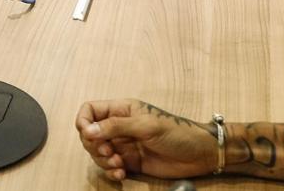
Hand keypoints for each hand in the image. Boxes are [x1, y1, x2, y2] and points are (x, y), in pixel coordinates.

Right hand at [75, 99, 216, 181]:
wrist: (200, 154)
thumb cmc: (176, 133)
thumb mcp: (146, 126)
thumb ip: (116, 127)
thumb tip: (87, 130)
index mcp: (121, 110)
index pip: (90, 110)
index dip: (83, 121)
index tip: (88, 135)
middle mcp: (119, 127)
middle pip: (90, 134)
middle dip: (94, 146)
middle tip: (108, 152)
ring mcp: (123, 145)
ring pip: (98, 152)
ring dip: (102, 161)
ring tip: (118, 165)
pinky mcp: (130, 162)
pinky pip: (110, 167)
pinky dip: (111, 172)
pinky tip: (120, 174)